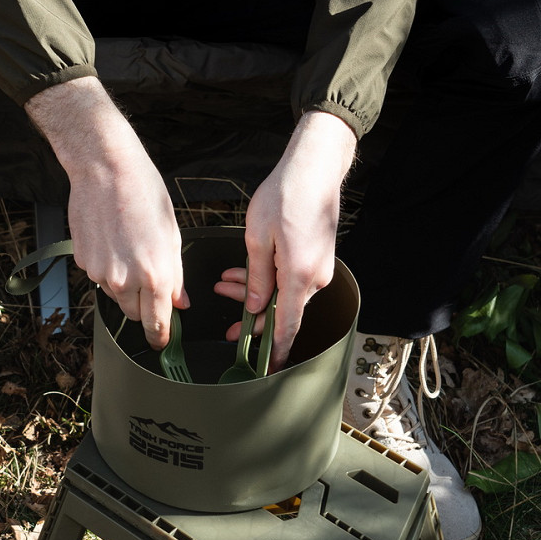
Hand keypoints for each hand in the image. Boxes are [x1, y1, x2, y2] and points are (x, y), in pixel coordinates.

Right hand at [25, 77, 187, 348]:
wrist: (105, 168)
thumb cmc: (144, 193)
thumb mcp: (172, 234)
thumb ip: (175, 275)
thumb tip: (180, 302)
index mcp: (155, 275)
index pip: (157, 322)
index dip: (160, 336)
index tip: (162, 342)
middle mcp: (125, 280)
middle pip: (133, 314)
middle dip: (143, 307)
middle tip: (148, 282)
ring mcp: (100, 273)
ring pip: (115, 295)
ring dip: (124, 284)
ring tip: (128, 248)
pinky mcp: (82, 262)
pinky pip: (98, 276)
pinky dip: (106, 267)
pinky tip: (112, 239)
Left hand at [214, 111, 356, 370]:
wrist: (315, 167)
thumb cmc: (285, 197)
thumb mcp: (258, 240)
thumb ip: (256, 279)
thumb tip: (254, 308)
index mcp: (299, 278)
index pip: (286, 328)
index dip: (274, 353)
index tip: (265, 372)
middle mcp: (313, 278)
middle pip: (280, 312)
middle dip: (250, 318)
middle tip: (227, 329)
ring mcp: (317, 268)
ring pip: (280, 293)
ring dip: (253, 292)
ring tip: (223, 283)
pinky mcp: (315, 257)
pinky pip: (288, 278)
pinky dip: (266, 278)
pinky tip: (242, 270)